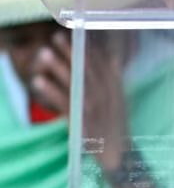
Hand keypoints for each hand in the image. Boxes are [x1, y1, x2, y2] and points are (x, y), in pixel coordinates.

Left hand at [31, 31, 129, 171]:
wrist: (118, 155)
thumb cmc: (117, 126)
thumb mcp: (121, 99)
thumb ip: (115, 78)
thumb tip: (114, 56)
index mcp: (115, 86)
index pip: (99, 62)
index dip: (85, 47)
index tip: (74, 33)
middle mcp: (104, 93)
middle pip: (84, 68)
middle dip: (69, 52)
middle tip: (55, 37)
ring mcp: (93, 106)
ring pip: (72, 82)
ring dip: (58, 66)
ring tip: (44, 53)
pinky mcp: (81, 120)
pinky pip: (63, 102)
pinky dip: (50, 90)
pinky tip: (38, 80)